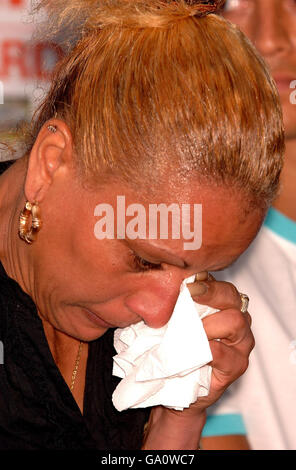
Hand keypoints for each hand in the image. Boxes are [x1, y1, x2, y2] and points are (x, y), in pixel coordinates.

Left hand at [142, 272, 253, 449]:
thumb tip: (153, 286)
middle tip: (188, 294)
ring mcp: (241, 343)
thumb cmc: (175, 349)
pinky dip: (208, 349)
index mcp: (223, 306)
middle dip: (210, 292)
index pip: (221, 284)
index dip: (206, 280)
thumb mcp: (172, 322)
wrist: (175, 388)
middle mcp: (238, 320)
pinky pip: (225, 353)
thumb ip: (174, 304)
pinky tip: (192, 350)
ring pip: (235, 321)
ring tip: (188, 330)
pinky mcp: (237, 366)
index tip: (186, 282)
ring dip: (208, 323)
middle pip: (232, 297)